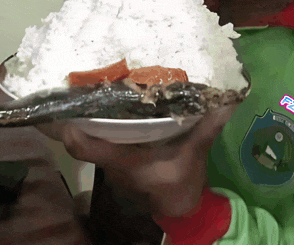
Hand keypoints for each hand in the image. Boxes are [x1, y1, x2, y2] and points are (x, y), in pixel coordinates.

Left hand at [60, 104, 238, 217]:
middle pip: (87, 139)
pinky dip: (103, 125)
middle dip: (83, 115)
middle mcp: (114, 163)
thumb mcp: (195, 156)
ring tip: (96, 89)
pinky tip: (112, 105)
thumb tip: (226, 102)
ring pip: (94, 139)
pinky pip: (103, 141)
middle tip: (84, 86)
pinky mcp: (118, 161)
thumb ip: (207, 129)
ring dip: (91, 119)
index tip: (67, 114)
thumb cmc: (182, 183)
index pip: (91, 151)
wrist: (180, 207)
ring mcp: (113, 163)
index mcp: (127, 162)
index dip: (76, 135)